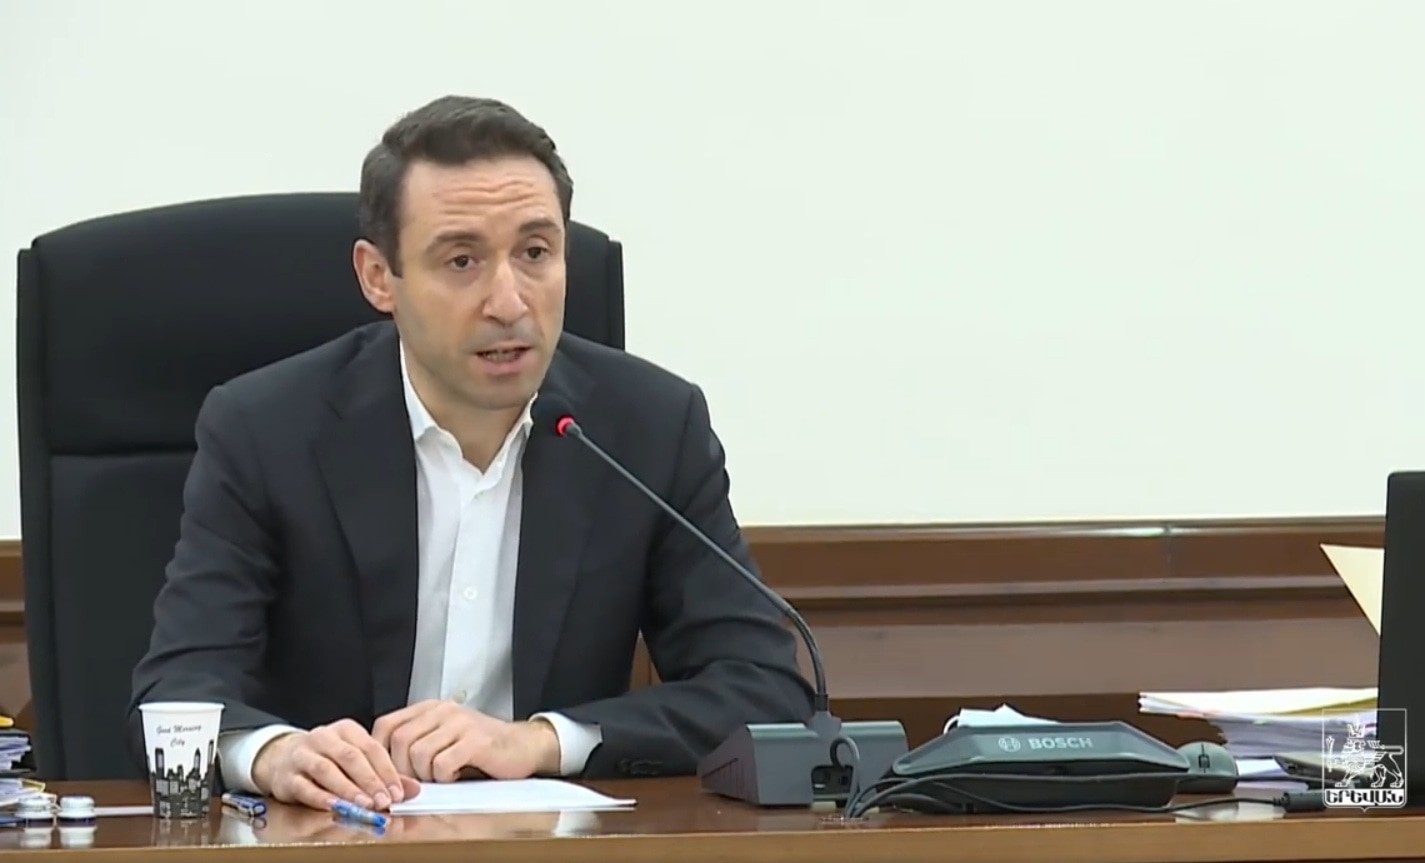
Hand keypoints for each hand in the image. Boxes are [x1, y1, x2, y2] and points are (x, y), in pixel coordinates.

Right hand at [251, 719, 421, 811]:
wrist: (283, 759)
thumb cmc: (327, 759)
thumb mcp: (356, 760)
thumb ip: (383, 774)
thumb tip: (413, 790)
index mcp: (346, 729)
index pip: (371, 748)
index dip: (387, 771)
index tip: (399, 792)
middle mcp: (324, 738)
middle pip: (351, 757)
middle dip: (370, 780)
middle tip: (384, 801)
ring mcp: (303, 755)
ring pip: (327, 770)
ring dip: (348, 789)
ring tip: (364, 805)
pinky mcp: (288, 776)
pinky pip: (305, 787)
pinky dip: (322, 798)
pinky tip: (336, 807)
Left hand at [372, 700, 560, 782]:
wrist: (523, 746)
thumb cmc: (481, 747)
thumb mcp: (444, 737)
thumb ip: (417, 742)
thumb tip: (383, 767)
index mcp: (431, 708)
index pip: (387, 724)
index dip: (380, 752)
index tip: (388, 772)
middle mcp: (444, 711)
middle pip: (400, 740)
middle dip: (401, 769)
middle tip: (414, 784)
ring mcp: (460, 723)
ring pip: (419, 753)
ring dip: (425, 775)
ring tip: (441, 777)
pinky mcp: (475, 741)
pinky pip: (443, 764)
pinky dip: (444, 778)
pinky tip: (456, 776)